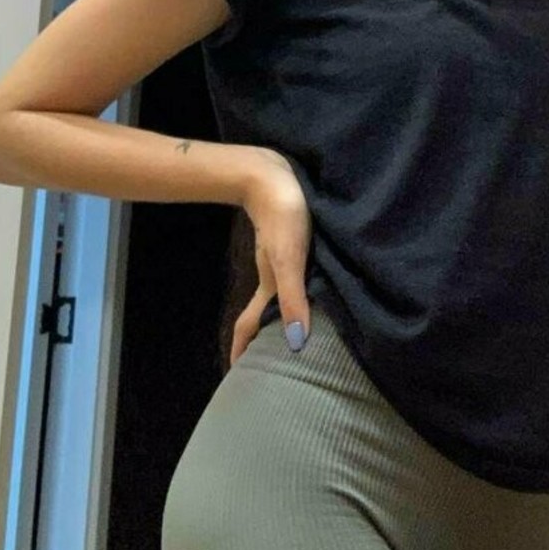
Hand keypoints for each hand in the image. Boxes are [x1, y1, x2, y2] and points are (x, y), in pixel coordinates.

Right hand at [232, 150, 312, 366]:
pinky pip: (293, 278)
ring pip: (279, 297)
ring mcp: (282, 260)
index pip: (248, 326)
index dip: (242, 351)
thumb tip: (297, 344)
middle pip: (263, 315)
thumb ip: (293, 300)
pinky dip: (296, 293)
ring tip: (293, 335)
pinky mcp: (292, 242)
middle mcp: (275, 277)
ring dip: (281, 318)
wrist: (272, 173)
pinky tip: (311, 291)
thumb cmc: (283, 216)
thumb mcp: (289, 261)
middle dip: (263, 340)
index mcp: (271, 286)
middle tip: (269, 363)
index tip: (237, 375)